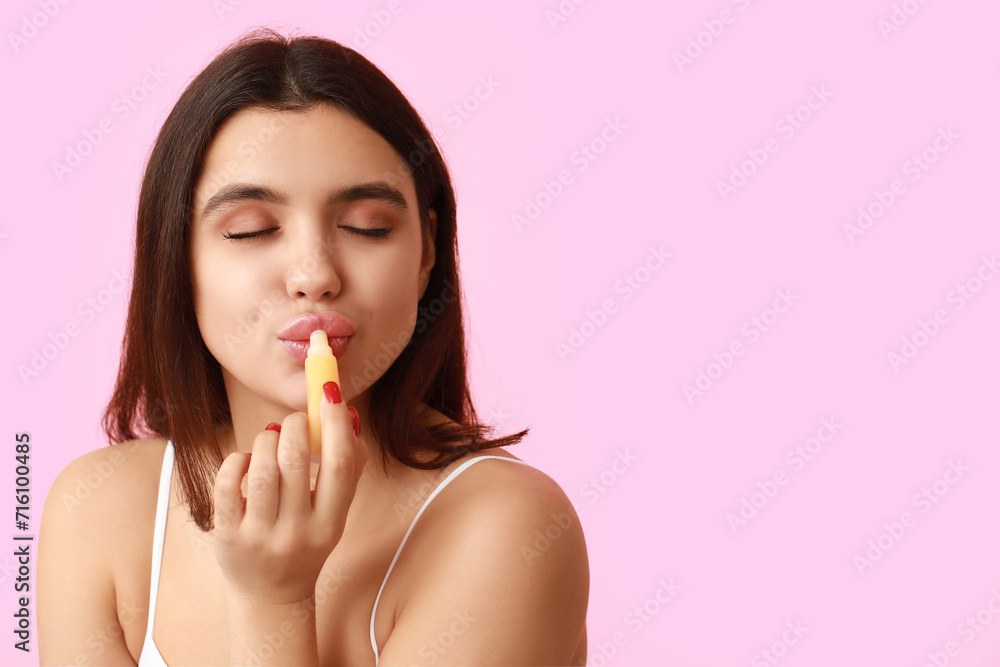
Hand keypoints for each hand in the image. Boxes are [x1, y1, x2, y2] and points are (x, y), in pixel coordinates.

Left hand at [212, 382, 366, 604]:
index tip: (329, 393)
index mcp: (331, 524)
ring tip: (269, 438)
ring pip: (261, 469)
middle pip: (297, 461)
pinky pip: (227, 484)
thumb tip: (349, 417)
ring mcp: (260, 537)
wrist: (271, 597)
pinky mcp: (227, 536)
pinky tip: (246, 460)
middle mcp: (297, 533)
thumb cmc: (307, 543)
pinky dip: (237, 460)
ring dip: (265, 440)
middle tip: (293, 420)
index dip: (335, 423)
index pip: (339, 465)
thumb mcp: (336, 513)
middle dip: (294, 426)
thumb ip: (349, 468)